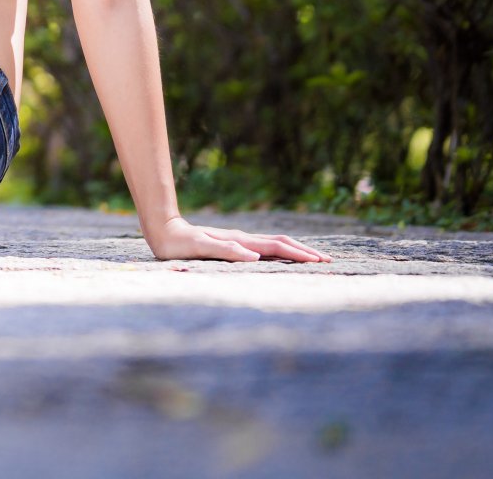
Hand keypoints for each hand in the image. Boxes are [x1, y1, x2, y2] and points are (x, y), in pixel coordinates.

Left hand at [145, 214, 331, 263]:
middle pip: (281, 243)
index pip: (276, 247)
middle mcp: (242, 239)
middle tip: (328, 260)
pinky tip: (283, 257)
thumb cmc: (179, 243)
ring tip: (314, 258)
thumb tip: (253, 256)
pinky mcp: (233, 244)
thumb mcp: (200, 248)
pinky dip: (281, 252)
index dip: (298, 254)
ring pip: (274, 244)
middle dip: (305, 251)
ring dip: (295, 250)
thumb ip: (226, 250)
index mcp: (239, 241)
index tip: (319, 261)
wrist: (164, 230)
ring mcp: (239, 241)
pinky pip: (264, 248)